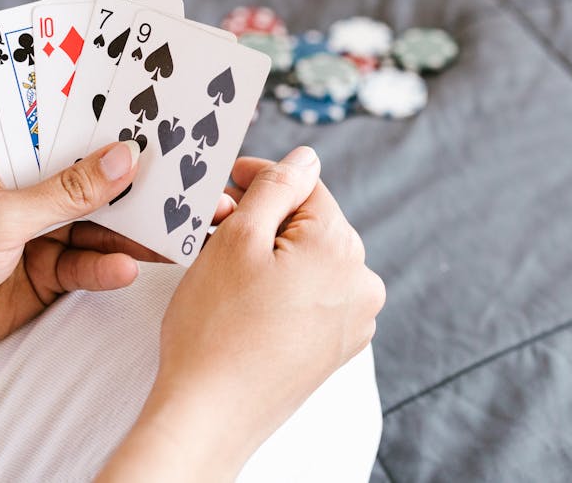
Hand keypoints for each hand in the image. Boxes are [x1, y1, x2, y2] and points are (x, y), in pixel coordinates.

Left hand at [0, 141, 233, 368]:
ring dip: (140, 232)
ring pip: (104, 229)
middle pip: (102, 184)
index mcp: (19, 158)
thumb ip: (68, 193)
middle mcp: (36, 192)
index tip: (174, 124)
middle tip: (197, 187)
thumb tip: (126, 158)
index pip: (80, 134)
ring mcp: (43, 236)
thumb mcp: (2, 215)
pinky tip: (130, 269)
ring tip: (181, 233)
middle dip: (147, 186)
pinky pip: (89, 268)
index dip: (125, 129)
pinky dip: (109, 269)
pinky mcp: (46, 278)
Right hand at [99, 147, 384, 479]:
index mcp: (341, 248)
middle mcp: (362, 282)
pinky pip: (314, 295)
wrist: (209, 415)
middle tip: (214, 222)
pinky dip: (284, 286)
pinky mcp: (337, 347)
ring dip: (272, 252)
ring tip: (223, 261)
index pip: (306, 187)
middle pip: (311, 224)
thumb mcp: (237, 238)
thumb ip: (275, 187)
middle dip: (265, 217)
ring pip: (311, 260)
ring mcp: (354, 320)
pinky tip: (245, 297)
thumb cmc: (214, 328)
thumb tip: (306, 157)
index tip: (227, 178)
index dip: (261, 177)